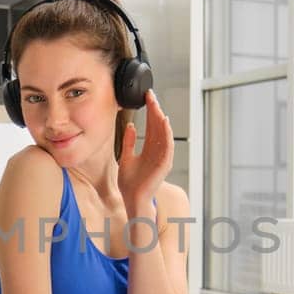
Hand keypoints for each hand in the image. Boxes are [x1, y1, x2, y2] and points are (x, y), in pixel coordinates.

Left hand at [117, 89, 173, 211]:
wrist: (131, 198)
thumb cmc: (130, 182)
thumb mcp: (125, 157)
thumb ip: (129, 142)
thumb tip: (131, 126)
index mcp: (149, 148)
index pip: (152, 125)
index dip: (150, 110)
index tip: (147, 96)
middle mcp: (157, 150)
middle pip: (158, 126)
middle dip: (155, 110)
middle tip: (151, 95)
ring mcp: (162, 157)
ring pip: (164, 133)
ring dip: (161, 118)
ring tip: (157, 105)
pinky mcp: (163, 164)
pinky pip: (167, 146)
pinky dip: (167, 134)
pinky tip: (164, 123)